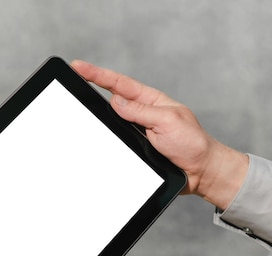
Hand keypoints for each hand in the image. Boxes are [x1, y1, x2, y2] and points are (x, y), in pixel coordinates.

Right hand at [71, 60, 248, 210]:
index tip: (78, 66)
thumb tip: (115, 101)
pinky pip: (114, 141)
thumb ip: (141, 111)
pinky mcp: (135, 149)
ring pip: (110, 121)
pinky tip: (92, 135)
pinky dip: (103, 137)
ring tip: (76, 102)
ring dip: (94, 115)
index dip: (97, 74)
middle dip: (90, 86)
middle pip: (110, 98)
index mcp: (151, 101)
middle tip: (72, 76)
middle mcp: (141, 114)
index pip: (119, 84)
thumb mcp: (167, 122)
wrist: (200, 173)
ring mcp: (137, 131)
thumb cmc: (192, 144)